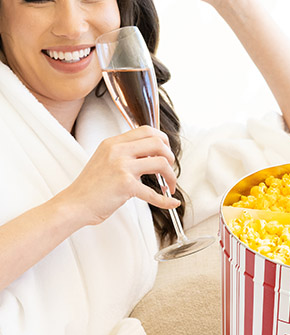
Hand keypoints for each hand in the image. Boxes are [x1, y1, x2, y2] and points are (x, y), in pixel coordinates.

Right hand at [64, 128, 178, 226]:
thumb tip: (149, 155)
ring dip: (171, 176)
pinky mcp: (126, 185)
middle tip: (169, 168)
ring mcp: (122, 167)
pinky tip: (171, 202)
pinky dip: (166, 200)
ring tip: (169, 185)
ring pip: (161, 163)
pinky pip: (154, 193)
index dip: (162, 140)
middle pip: (158, 143)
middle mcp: (118, 151)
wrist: (74, 204)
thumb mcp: (104, 160)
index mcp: (113, 143)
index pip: (146, 130)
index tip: (165, 152)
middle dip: (170, 156)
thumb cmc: (89, 187)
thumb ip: (123, 154)